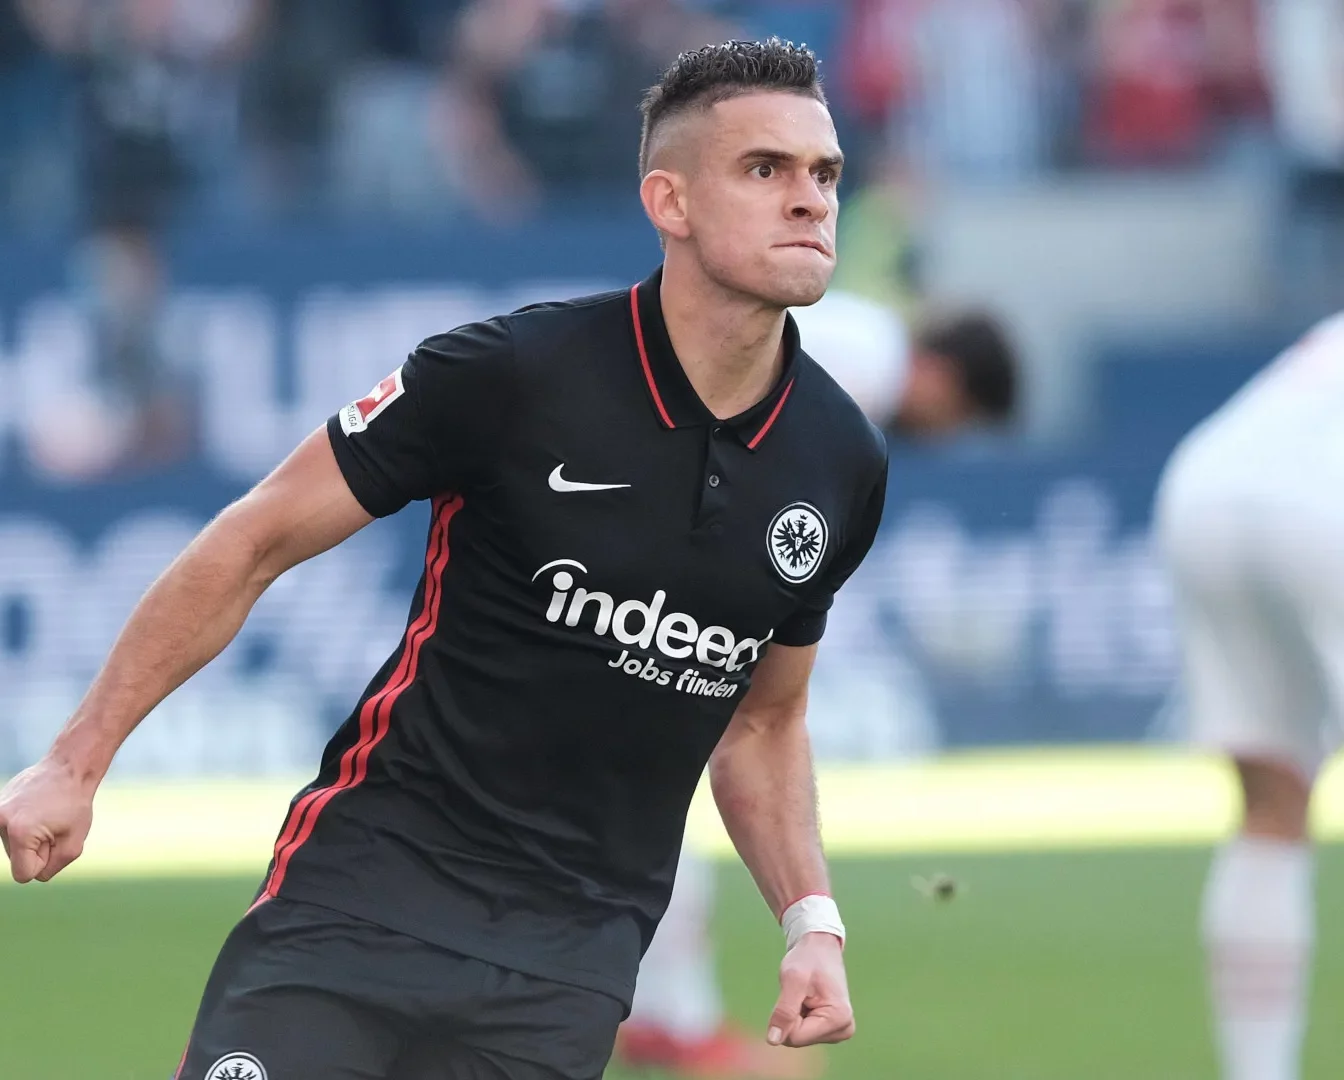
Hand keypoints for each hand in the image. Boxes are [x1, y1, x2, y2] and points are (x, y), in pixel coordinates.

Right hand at [0, 757, 94, 882]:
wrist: (69, 768)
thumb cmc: (75, 804)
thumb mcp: (74, 844)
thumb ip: (52, 867)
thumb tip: (32, 875)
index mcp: (20, 833)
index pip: (23, 874)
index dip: (44, 863)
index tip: (55, 841)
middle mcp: (1, 822)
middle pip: (17, 859)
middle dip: (37, 849)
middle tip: (53, 824)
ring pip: (13, 846)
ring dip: (31, 838)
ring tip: (46, 816)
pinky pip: (11, 831)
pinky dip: (24, 826)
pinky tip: (37, 809)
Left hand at [767, 932, 854, 1048]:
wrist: (820, 948)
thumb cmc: (807, 959)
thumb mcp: (792, 980)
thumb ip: (784, 1011)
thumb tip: (773, 1041)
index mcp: (838, 1019)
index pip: (795, 1036)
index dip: (785, 1016)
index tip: (794, 993)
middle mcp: (843, 1030)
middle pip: (797, 1039)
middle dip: (790, 1016)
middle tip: (799, 992)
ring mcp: (839, 1031)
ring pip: (798, 1037)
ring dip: (794, 1015)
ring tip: (805, 994)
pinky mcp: (832, 1030)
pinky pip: (803, 1033)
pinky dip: (799, 1016)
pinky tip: (808, 1000)